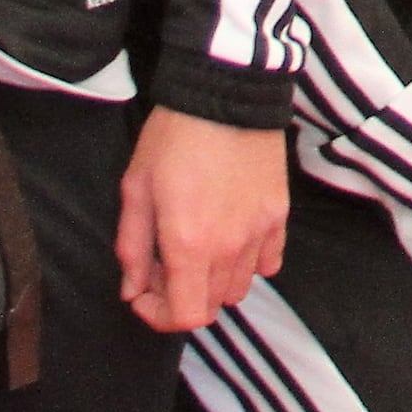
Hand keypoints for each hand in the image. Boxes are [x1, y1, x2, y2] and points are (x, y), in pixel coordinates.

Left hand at [114, 109, 286, 334]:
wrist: (225, 94)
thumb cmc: (173, 139)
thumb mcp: (136, 189)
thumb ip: (132, 247)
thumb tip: (133, 290)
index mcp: (189, 244)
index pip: (185, 317)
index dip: (160, 316)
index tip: (144, 293)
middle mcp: (229, 247)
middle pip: (212, 307)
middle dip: (182, 297)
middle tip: (164, 265)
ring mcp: (259, 232)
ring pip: (240, 288)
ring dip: (214, 283)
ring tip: (198, 251)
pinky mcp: (279, 215)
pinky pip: (268, 262)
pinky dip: (249, 264)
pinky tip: (231, 240)